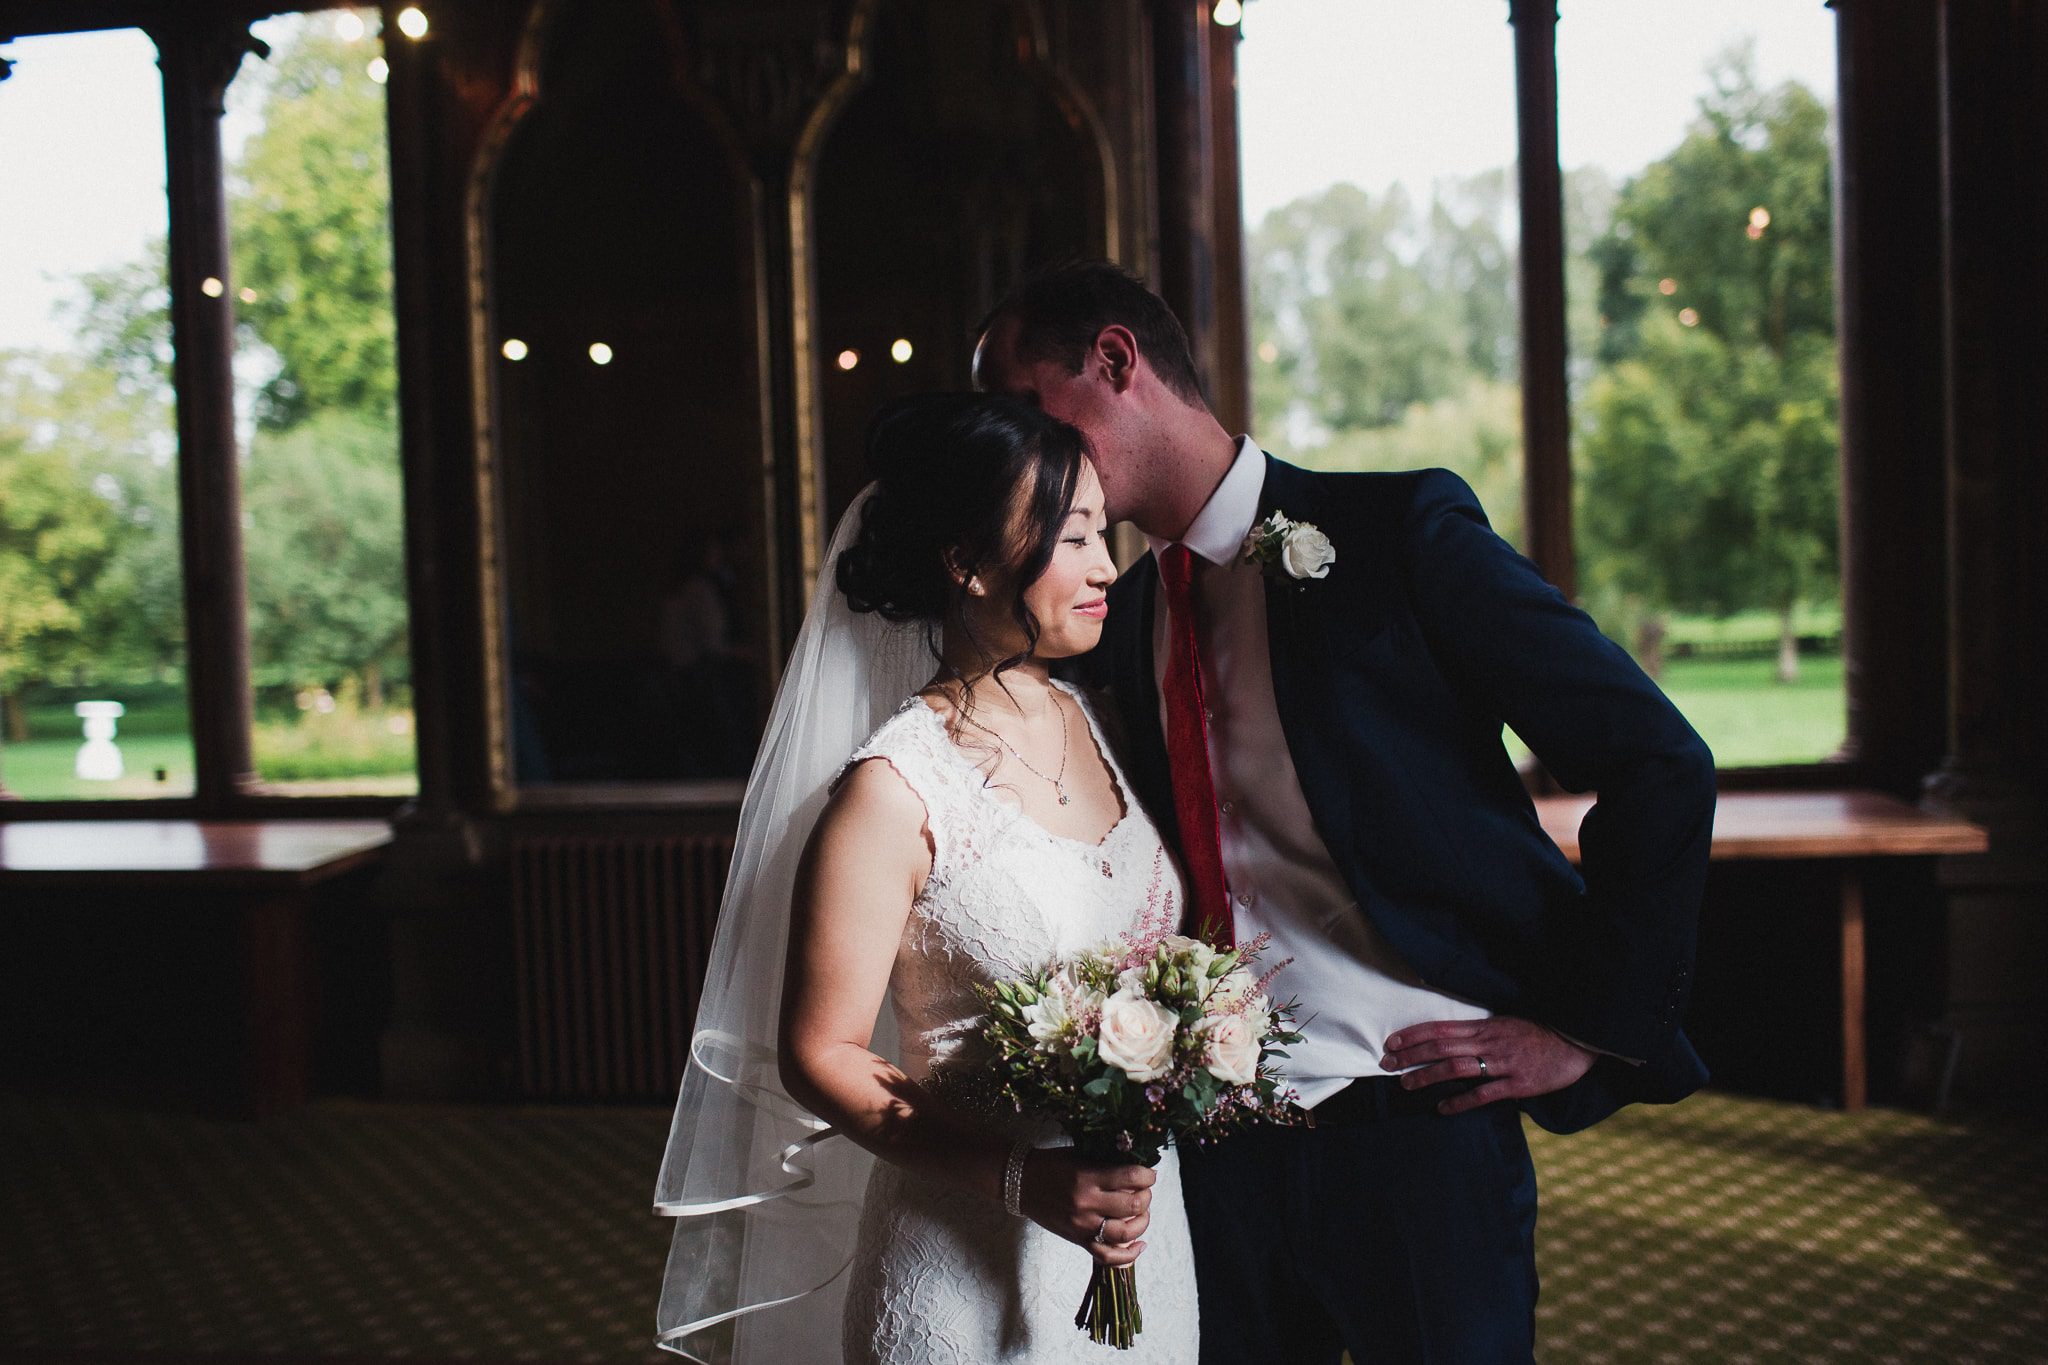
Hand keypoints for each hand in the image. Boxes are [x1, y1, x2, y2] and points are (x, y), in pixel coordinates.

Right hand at [1019, 1148, 1152, 1266]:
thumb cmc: (1051, 1164)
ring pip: (1126, 1233)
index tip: (1150, 1174)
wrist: (1022, 1183)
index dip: (1148, 1175)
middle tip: (1144, 1191)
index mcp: (1087, 1177)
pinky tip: (1140, 1244)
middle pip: (1133, 1205)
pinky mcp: (1078, 1240)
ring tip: (1142, 1213)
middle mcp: (1087, 1203)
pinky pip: (1108, 1257)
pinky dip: (1129, 1255)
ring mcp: (1082, 1226)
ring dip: (1142, 1222)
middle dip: (1146, 1196)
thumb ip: (1107, 1162)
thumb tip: (1138, 1169)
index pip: (1131, 1177)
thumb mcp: (1080, 1155)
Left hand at [1380, 1016, 1594, 1113]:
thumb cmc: (1541, 1033)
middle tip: (1385, 1062)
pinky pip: (1484, 1094)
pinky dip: (1461, 1101)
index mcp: (1486, 1026)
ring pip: (1457, 1067)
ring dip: (1428, 1076)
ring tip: (1406, 1084)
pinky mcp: (1519, 1084)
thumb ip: (1482, 1032)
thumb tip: (1453, 1040)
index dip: (1414, 1034)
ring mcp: (1503, 1063)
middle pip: (1441, 1045)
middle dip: (1410, 1054)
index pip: (1441, 1027)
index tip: (1391, 1041)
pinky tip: (1442, 1109)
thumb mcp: (1507, 1024)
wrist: (1579, 1041)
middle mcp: (1490, 1042)